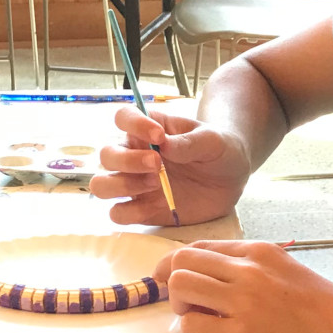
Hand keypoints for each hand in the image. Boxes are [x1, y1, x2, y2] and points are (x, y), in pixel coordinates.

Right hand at [89, 107, 250, 225]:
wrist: (231, 179)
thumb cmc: (219, 151)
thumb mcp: (212, 141)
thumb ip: (188, 141)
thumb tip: (163, 145)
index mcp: (147, 130)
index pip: (123, 117)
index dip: (133, 124)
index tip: (159, 135)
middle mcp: (134, 155)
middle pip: (106, 155)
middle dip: (127, 160)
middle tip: (158, 165)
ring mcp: (135, 184)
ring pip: (102, 185)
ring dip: (121, 185)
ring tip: (155, 184)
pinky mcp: (141, 210)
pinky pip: (118, 214)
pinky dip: (129, 213)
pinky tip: (155, 205)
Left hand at [155, 240, 332, 332]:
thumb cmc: (320, 305)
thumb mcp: (282, 268)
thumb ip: (244, 266)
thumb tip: (204, 274)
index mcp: (256, 251)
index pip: (198, 247)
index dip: (177, 263)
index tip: (172, 278)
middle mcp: (246, 270)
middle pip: (181, 261)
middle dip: (171, 280)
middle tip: (182, 300)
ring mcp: (243, 302)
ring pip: (180, 286)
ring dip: (180, 304)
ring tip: (199, 317)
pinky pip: (192, 325)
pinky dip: (193, 331)